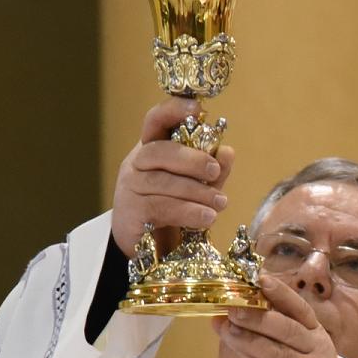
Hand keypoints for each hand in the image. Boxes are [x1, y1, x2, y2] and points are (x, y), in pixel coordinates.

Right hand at [111, 100, 232, 257]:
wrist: (148, 249)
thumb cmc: (174, 210)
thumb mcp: (197, 187)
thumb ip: (211, 170)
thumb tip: (227, 151)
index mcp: (153, 148)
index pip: (155, 120)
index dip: (173, 110)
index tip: (197, 107)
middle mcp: (136, 163)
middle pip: (159, 151)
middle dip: (192, 159)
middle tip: (215, 171)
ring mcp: (130, 187)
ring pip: (163, 182)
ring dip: (196, 191)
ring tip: (220, 203)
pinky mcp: (131, 213)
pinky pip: (161, 207)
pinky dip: (188, 211)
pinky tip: (207, 217)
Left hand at [214, 275, 342, 357]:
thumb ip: (258, 340)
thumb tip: (222, 320)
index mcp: (315, 337)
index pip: (299, 310)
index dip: (281, 294)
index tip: (261, 279)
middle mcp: (317, 353)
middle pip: (287, 330)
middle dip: (257, 317)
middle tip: (231, 307)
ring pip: (276, 355)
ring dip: (248, 341)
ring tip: (225, 330)